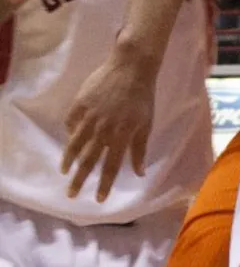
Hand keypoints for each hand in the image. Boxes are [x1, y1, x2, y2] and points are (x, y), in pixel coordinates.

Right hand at [61, 55, 155, 201]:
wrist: (131, 67)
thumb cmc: (143, 97)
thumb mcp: (146, 123)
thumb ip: (140, 149)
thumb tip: (140, 173)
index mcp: (122, 135)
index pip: (111, 166)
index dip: (105, 184)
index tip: (98, 199)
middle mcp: (103, 129)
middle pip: (88, 160)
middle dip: (80, 179)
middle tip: (72, 194)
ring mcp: (89, 116)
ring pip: (75, 143)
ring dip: (69, 160)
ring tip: (65, 172)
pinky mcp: (79, 104)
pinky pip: (71, 122)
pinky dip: (70, 133)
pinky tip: (69, 140)